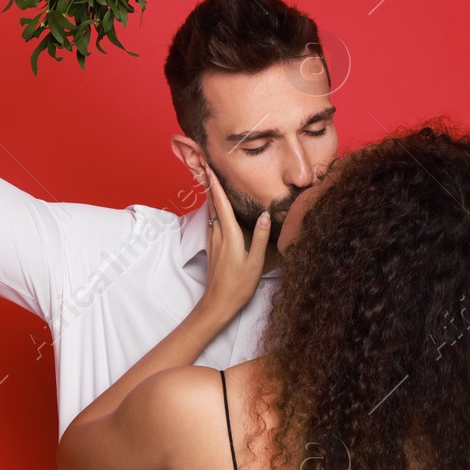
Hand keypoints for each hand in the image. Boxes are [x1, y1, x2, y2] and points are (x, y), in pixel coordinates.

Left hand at [197, 166, 269, 322]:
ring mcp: (213, 241)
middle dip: (210, 184)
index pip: (222, 204)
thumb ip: (259, 237)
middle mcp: (218, 235)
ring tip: (209, 180)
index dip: (215, 185)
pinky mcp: (212, 248)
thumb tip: (264, 214)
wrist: (217, 304)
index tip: (209, 167)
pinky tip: (215, 209)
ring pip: (211, 213)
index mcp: (230, 236)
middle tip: (205, 165)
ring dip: (210, 195)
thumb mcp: (255, 263)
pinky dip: (213, 209)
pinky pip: (212, 222)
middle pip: (213, 204)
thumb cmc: (238, 286)